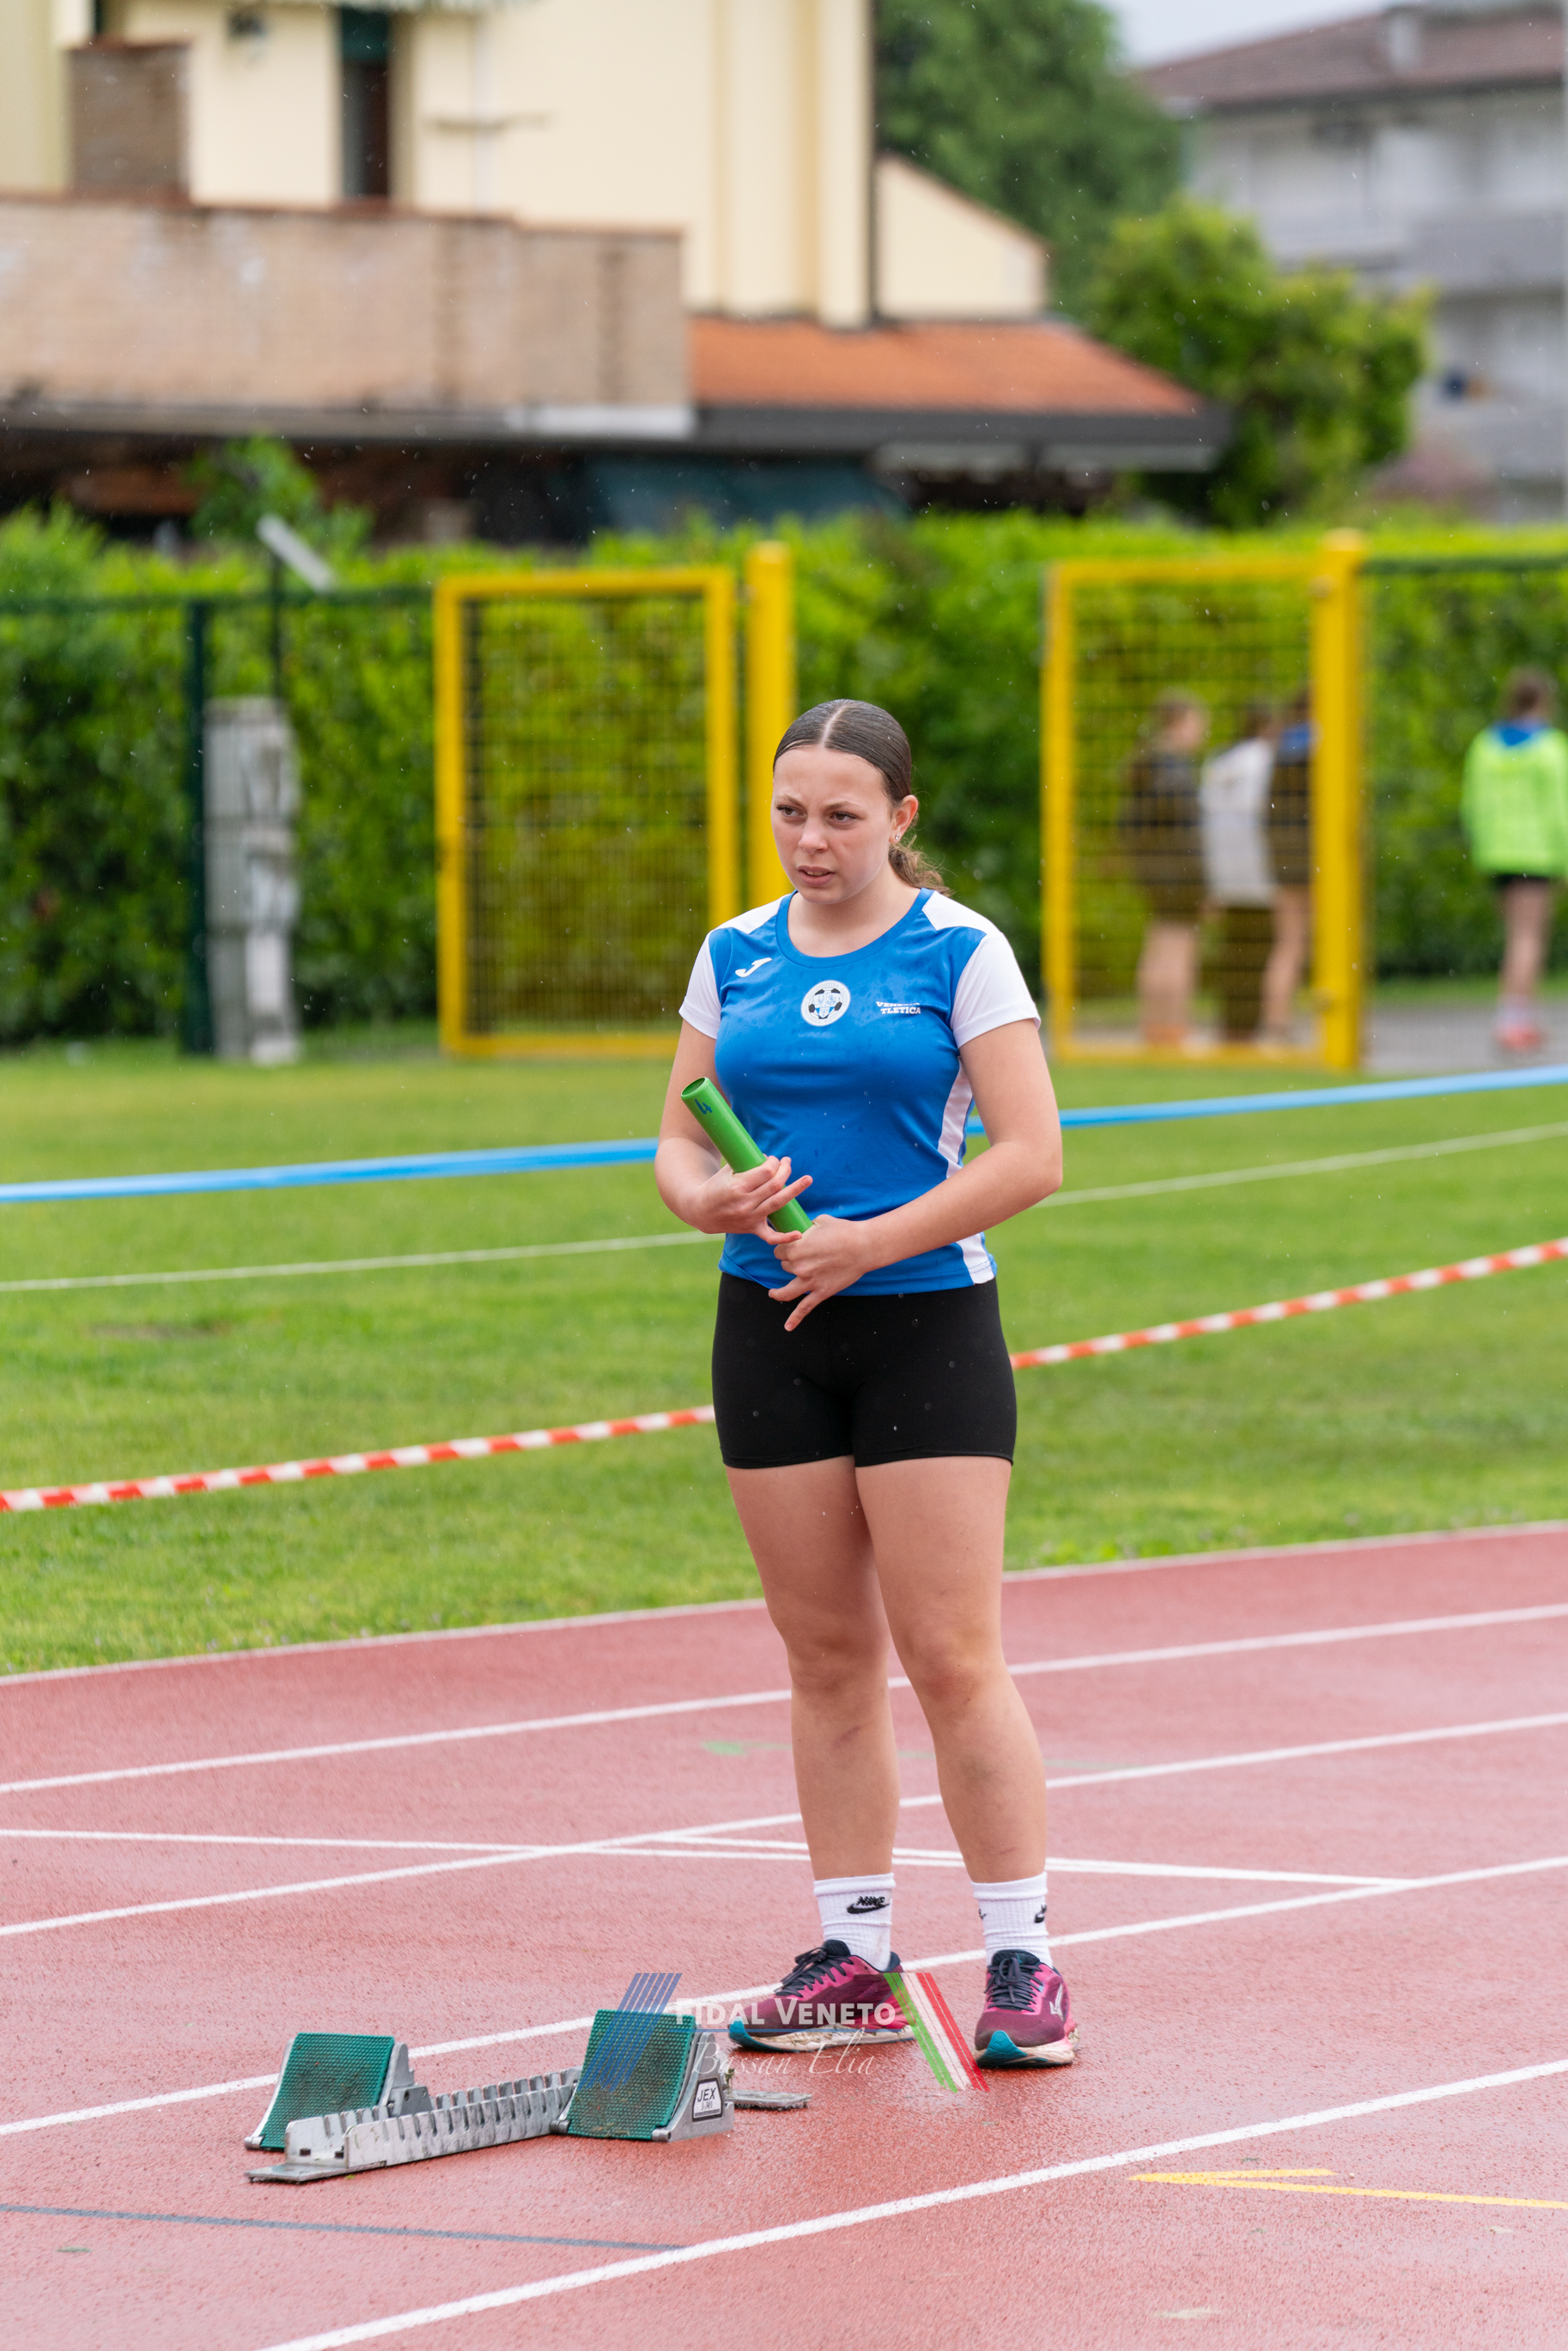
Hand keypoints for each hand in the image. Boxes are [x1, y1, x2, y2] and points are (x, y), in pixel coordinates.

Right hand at [692, 1155, 811, 1237]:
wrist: (701, 1211)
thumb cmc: (715, 1186)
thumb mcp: (726, 1171)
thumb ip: (746, 1163)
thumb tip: (769, 1158)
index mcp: (737, 1187)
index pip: (765, 1172)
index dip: (773, 1163)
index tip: (774, 1159)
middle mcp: (745, 1204)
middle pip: (774, 1185)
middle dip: (784, 1171)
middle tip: (787, 1162)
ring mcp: (749, 1218)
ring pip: (778, 1203)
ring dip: (795, 1189)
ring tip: (807, 1179)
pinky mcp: (752, 1228)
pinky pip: (770, 1236)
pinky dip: (785, 1237)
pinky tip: (799, 1234)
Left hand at [767, 1214, 877, 1330]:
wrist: (863, 1247)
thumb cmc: (844, 1231)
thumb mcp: (820, 1221)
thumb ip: (806, 1227)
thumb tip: (803, 1228)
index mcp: (796, 1248)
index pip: (778, 1251)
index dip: (783, 1249)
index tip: (788, 1249)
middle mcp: (799, 1266)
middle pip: (784, 1267)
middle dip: (789, 1263)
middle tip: (800, 1260)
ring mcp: (809, 1282)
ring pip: (786, 1291)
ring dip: (777, 1292)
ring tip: (773, 1293)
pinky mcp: (821, 1292)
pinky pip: (805, 1308)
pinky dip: (795, 1319)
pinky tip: (788, 1327)